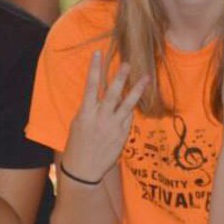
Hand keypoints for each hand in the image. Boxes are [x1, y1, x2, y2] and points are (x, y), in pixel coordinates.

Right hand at [63, 49, 144, 179]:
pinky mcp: (122, 135)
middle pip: (113, 93)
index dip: (95, 69)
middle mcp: (101, 118)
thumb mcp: (78, 124)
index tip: (98, 53)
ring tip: (146, 77)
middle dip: (121, 77)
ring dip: (137, 90)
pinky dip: (131, 109)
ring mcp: (114, 127)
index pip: (91, 86)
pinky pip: (129, 118)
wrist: (84, 169)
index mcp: (85, 113)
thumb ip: (89, 109)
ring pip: (128, 104)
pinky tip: (135, 101)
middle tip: (128, 63)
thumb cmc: (77, 145)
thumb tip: (99, 96)